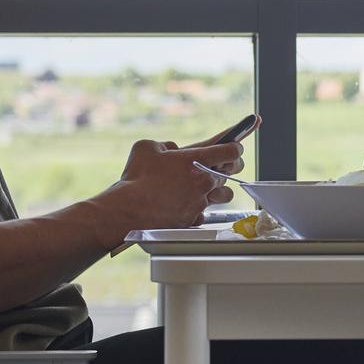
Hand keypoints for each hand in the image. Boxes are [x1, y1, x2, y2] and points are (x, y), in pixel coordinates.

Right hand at [115, 136, 243, 228]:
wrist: (128, 210)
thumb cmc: (136, 178)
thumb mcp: (146, 147)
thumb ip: (165, 145)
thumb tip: (171, 150)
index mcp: (196, 160)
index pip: (231, 150)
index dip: (235, 147)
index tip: (235, 146)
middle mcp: (204, 181)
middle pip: (231, 172)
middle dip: (228, 167)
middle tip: (222, 165)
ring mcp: (201, 201)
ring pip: (224, 194)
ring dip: (219, 189)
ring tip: (206, 187)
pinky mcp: (194, 218)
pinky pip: (205, 211)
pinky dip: (199, 207)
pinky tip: (187, 204)